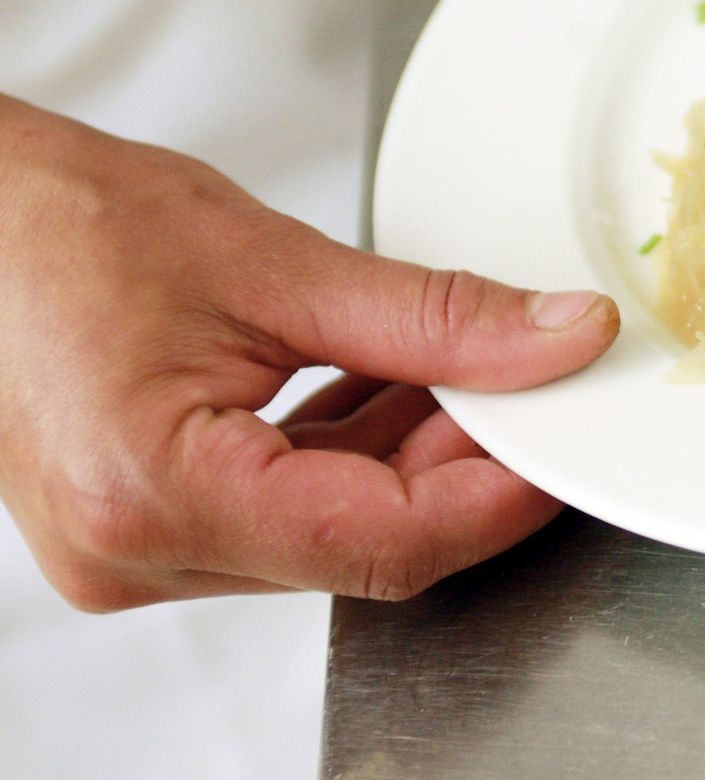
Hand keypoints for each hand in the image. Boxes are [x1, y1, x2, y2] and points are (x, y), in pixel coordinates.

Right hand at [0, 96, 619, 609]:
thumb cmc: (58, 225)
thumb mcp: (276, 264)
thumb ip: (436, 318)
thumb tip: (560, 341)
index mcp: (157, 498)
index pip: (388, 543)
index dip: (502, 495)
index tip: (570, 442)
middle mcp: (137, 554)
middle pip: (369, 541)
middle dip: (466, 462)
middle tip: (535, 380)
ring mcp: (135, 552)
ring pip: (337, 531)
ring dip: (415, 452)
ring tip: (464, 365)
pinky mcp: (144, 526)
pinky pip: (288, 510)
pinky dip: (354, 451)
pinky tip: (397, 385)